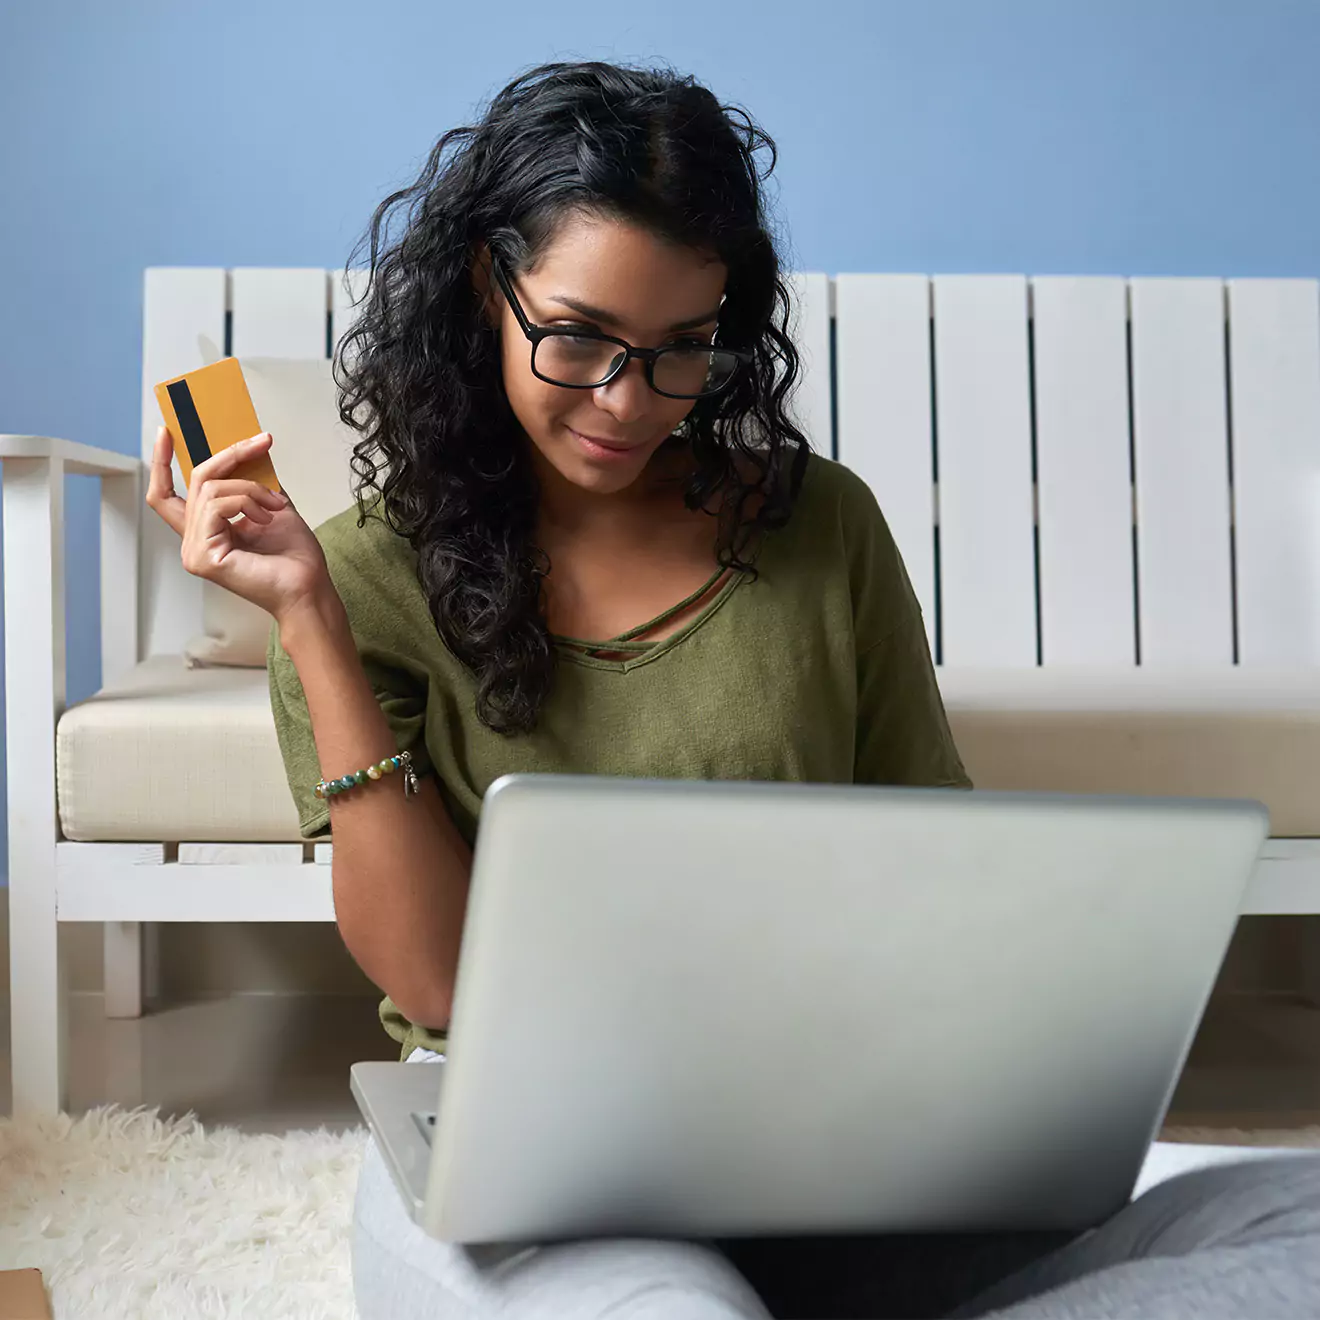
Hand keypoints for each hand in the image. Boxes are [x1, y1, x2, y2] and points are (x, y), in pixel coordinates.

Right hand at [146, 426, 335, 624]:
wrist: (309, 587)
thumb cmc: (296, 558)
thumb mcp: (272, 506)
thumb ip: (254, 482)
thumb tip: (249, 451)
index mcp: (205, 532)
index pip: (167, 496)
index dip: (161, 463)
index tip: (166, 433)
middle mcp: (193, 542)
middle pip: (195, 482)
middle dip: (229, 455)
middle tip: (262, 441)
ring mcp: (194, 551)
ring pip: (210, 490)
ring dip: (250, 488)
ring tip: (275, 504)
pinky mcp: (202, 556)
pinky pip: (216, 506)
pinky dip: (246, 501)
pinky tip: (265, 517)